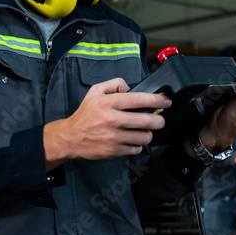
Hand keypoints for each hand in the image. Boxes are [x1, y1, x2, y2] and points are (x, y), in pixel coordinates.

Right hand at [44, 78, 170, 170]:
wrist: (70, 137)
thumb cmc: (84, 115)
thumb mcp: (95, 92)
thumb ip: (114, 84)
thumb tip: (130, 87)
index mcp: (108, 103)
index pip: (137, 99)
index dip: (155, 100)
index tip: (165, 101)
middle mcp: (111, 120)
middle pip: (146, 120)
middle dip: (159, 120)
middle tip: (160, 119)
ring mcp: (113, 137)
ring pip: (143, 137)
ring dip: (148, 133)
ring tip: (144, 130)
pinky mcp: (113, 151)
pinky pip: (136, 148)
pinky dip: (138, 144)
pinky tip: (132, 140)